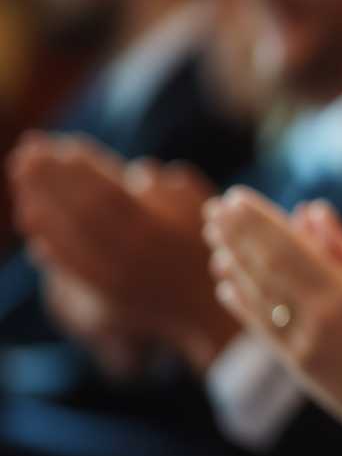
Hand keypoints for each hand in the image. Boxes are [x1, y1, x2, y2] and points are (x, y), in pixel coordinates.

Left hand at [9, 135, 235, 369]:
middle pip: (80, 209)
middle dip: (50, 180)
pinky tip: (29, 221)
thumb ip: (172, 188)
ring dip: (39, 204)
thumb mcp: (203, 212)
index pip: (107, 191)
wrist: (206, 309)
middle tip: (24, 152)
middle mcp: (128, 251)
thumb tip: (137, 174)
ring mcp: (112, 274)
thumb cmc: (207, 251)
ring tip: (19, 180)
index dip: (80, 168)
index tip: (57, 145)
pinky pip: (67, 263)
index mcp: (155, 228)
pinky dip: (46, 239)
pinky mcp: (101, 291)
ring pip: (68, 235)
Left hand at [201, 190, 341, 435]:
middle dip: (238, 234)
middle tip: (215, 208)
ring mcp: (299, 342)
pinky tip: (225, 282)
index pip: (290, 249)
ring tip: (213, 235)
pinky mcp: (293, 363)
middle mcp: (314, 318)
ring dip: (233, 262)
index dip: (261, 223)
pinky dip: (240, 302)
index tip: (238, 199)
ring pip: (257, 294)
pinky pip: (260, 327)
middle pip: (266, 267)